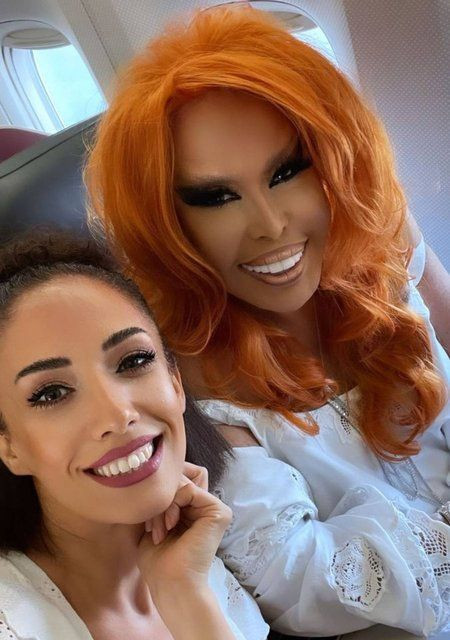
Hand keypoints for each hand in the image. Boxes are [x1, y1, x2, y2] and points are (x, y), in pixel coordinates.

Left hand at [137, 462, 231, 596]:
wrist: (170, 584)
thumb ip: (161, 496)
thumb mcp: (154, 520)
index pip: (178, 478)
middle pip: (178, 477)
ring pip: (181, 482)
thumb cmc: (158, 560)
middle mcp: (206, 505)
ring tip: (160, 530)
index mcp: (194, 508)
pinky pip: (188, 489)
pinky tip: (170, 526)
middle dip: (159, 498)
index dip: (160, 489)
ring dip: (163, 504)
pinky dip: (172, 504)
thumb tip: (158, 471)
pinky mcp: (218, 511)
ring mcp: (215, 507)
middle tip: (153, 525)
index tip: (147, 514)